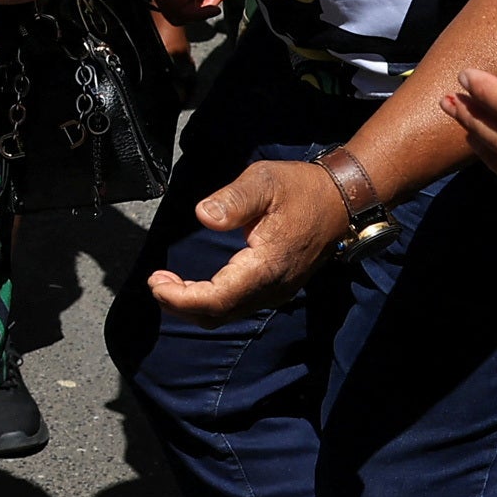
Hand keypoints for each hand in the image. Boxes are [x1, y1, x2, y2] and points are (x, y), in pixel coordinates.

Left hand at [144, 155, 357, 316]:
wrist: (342, 200)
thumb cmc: (301, 188)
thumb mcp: (264, 181)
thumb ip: (233, 199)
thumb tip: (204, 215)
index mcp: (266, 266)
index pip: (216, 299)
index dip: (181, 298)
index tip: (154, 282)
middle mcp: (273, 287)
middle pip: (218, 314)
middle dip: (180, 303)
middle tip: (155, 282)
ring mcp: (277, 291)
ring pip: (227, 314)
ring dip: (193, 305)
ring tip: (166, 283)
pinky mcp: (277, 288)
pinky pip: (238, 306)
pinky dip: (211, 302)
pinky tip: (194, 285)